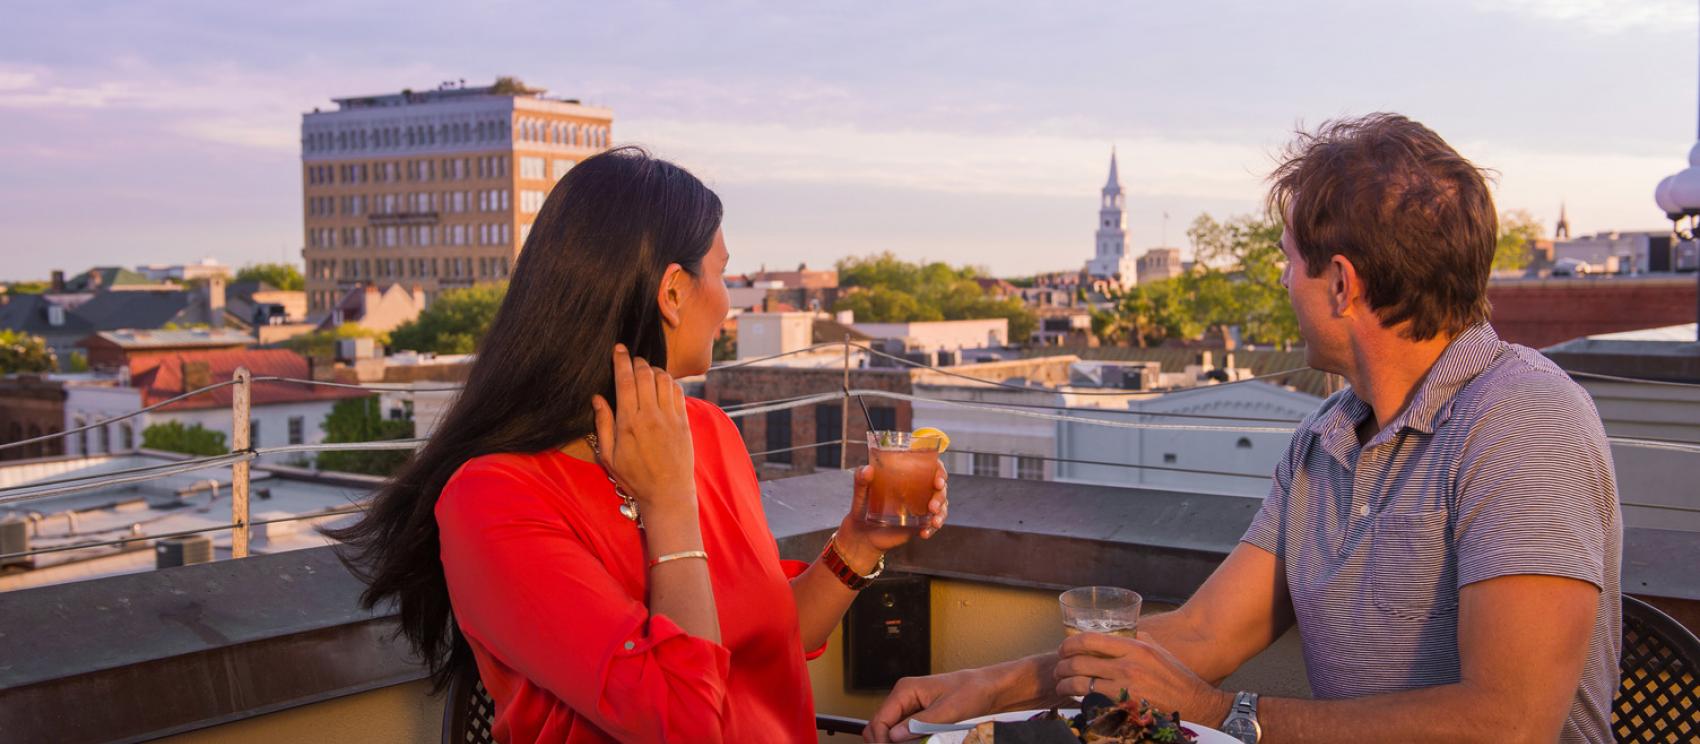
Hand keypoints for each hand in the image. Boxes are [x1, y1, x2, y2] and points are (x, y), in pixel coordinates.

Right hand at [590, 344, 695, 517]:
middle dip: (637, 361)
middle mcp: (651, 416)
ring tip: (645, 371)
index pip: (625, 381)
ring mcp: (670, 417)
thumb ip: (602, 424)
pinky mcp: (684, 421)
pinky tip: (662, 384)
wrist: (668, 494)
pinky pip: (678, 391)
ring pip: (664, 379)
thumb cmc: (634, 478)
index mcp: (629, 423)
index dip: (621, 360)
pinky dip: (670, 381)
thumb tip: (597, 398)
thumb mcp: (608, 456)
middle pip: (645, 374)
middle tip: (631, 359)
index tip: (618, 348)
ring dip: (654, 369)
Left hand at [837, 461, 948, 563]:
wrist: (862, 532)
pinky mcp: (920, 523)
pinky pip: (933, 524)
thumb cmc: (862, 506)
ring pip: (942, 506)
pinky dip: (932, 529)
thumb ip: (861, 479)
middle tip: (933, 505)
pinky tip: (924, 533)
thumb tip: (867, 470)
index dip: (940, 472)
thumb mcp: (860, 491)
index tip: (938, 479)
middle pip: (940, 489)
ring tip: (933, 521)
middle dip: (941, 496)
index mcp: (908, 476)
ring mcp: (921, 507)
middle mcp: (918, 490)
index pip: (931, 468)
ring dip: (941, 513)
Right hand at [866, 667, 997, 741]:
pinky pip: (904, 732)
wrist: (988, 688)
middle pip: (881, 726)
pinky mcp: (918, 716)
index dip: (881, 740)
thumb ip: (919, 724)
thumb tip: (894, 736)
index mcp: (906, 690)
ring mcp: (910, 707)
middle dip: (885, 742)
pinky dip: (907, 742)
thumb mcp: (948, 711)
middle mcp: (904, 697)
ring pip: (891, 731)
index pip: (880, 719)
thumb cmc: (971, 691)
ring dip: (896, 743)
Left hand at [1053, 632, 1231, 726]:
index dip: (1070, 644)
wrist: (1196, 704)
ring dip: (1065, 684)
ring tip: (1061, 685)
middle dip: (1062, 665)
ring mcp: (1126, 688)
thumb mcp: (1157, 651)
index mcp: (1135, 647)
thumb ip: (1136, 640)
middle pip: (1081, 661)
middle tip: (1058, 669)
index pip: (1091, 640)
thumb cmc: (1176, 677)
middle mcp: (1128, 665)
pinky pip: (1093, 702)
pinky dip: (1079, 700)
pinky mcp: (1125, 708)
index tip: (1063, 649)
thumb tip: (1116, 632)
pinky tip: (1076, 700)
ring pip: (1082, 683)